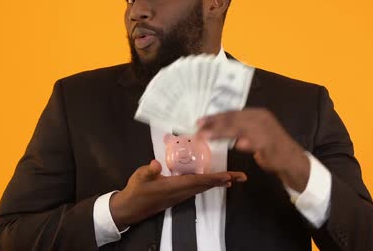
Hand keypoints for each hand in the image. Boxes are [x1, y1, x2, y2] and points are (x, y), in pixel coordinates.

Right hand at [110, 159, 246, 228]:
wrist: (131, 208)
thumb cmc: (136, 192)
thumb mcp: (139, 178)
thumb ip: (148, 171)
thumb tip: (156, 164)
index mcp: (175, 186)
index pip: (200, 181)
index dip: (216, 178)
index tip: (230, 176)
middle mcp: (182, 191)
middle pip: (207, 185)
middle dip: (224, 180)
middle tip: (241, 176)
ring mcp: (181, 194)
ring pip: (204, 187)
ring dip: (219, 182)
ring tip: (233, 177)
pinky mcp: (178, 194)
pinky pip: (198, 187)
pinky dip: (208, 183)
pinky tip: (213, 180)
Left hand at [195, 108, 309, 191]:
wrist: (291, 160)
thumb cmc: (270, 147)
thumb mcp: (254, 133)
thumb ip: (240, 129)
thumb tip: (218, 127)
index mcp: (256, 114)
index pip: (232, 113)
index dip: (215, 117)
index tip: (200, 122)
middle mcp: (261, 118)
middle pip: (233, 119)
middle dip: (214, 124)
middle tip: (198, 130)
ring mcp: (266, 130)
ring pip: (239, 129)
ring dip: (221, 133)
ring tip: (206, 137)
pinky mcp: (270, 144)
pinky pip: (255, 142)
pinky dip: (246, 143)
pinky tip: (238, 145)